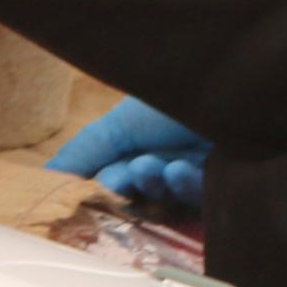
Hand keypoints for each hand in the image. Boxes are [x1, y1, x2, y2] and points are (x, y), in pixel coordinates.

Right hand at [49, 97, 208, 211]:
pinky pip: (197, 199)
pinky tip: (179, 169)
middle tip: (123, 178)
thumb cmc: (177, 91)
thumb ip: (85, 150)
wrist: (239, 87)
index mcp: (139, 136)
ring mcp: (195, 170)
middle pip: (136, 190)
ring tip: (152, 166)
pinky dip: (183, 187)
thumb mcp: (120, 120)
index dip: (101, 180)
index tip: (97, 182)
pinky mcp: (224, 185)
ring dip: (153, 184)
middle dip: (125, 185)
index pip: (110, 170)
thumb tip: (48, 178)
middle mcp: (165, 153)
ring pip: (164, 197)